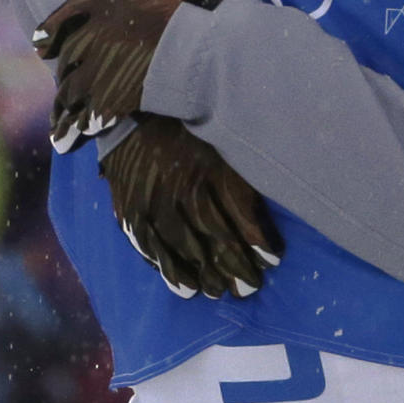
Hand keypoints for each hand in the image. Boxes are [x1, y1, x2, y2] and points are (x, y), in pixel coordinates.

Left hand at [33, 0, 210, 151]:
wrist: (213, 35)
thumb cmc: (197, 0)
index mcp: (105, 2)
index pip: (65, 16)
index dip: (51, 32)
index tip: (41, 45)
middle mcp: (96, 34)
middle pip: (67, 62)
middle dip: (63, 80)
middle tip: (58, 96)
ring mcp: (104, 65)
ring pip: (74, 93)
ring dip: (67, 113)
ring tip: (63, 133)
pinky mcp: (118, 94)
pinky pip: (93, 114)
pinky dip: (89, 125)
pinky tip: (88, 134)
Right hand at [104, 114, 282, 298]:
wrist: (133, 110)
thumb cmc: (186, 125)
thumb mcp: (219, 140)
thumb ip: (237, 173)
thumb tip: (260, 211)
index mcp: (208, 171)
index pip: (240, 215)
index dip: (258, 241)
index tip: (274, 260)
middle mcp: (181, 192)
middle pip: (213, 239)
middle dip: (233, 267)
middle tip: (249, 289)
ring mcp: (152, 204)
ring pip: (181, 249)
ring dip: (201, 275)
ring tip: (215, 292)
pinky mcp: (129, 209)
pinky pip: (148, 247)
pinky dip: (165, 268)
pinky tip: (181, 284)